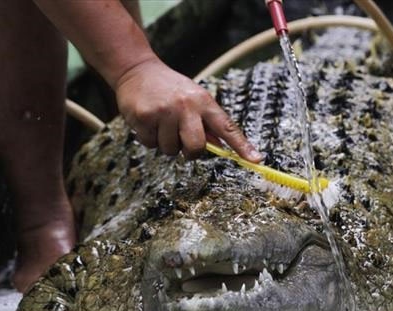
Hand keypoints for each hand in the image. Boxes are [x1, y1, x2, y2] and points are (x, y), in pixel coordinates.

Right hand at [115, 58, 261, 161]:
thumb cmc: (169, 88)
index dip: (242, 145)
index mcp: (203, 101)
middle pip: (196, 147)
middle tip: (182, 141)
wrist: (137, 70)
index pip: (227, 127)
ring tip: (161, 123)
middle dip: (189, 152)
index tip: (256, 159)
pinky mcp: (144, 117)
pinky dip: (148, 138)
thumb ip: (206, 122)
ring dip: (165, 143)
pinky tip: (148, 121)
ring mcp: (164, 111)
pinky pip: (150, 144)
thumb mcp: (194, 98)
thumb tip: (220, 147)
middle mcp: (186, 106)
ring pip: (170, 149)